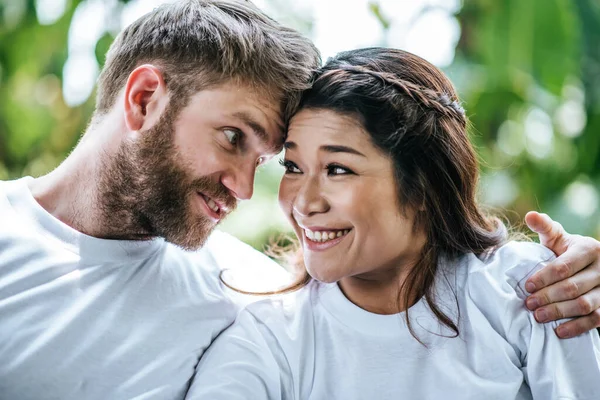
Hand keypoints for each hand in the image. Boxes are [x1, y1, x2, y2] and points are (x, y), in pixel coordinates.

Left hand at [524, 211, 599, 337]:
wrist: (591, 268)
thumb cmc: (567, 252)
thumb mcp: (558, 239)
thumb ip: (545, 228)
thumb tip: (530, 215)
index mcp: (589, 249)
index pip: (565, 266)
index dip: (544, 277)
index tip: (527, 287)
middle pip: (573, 287)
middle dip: (549, 296)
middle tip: (529, 304)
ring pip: (585, 304)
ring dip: (560, 312)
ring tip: (538, 316)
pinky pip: (595, 320)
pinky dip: (577, 327)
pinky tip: (559, 331)